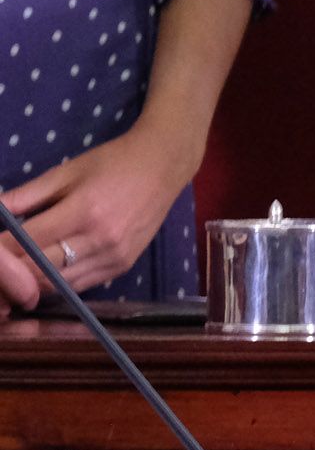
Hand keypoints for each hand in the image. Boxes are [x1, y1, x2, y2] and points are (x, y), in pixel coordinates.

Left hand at [0, 122, 204, 313]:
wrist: (164, 167)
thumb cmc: (112, 163)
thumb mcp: (65, 172)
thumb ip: (25, 195)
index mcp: (83, 210)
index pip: (28, 243)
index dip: (2, 250)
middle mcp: (100, 240)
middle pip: (39, 270)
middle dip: (11, 272)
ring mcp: (114, 257)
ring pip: (58, 285)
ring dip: (30, 284)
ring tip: (13, 277)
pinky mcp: (122, 267)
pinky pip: (79, 286)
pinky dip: (56, 284)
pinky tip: (42, 275)